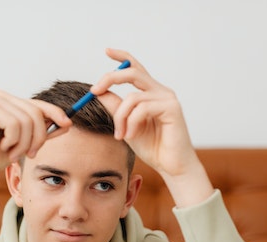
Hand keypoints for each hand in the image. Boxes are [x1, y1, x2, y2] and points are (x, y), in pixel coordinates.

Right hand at [0, 90, 70, 201]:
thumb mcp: (24, 144)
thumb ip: (42, 133)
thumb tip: (66, 123)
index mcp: (10, 103)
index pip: (39, 104)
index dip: (55, 113)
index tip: (67, 125)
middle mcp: (1, 97)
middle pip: (35, 113)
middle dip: (38, 137)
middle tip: (31, 154)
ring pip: (27, 120)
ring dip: (24, 143)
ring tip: (13, 153)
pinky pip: (14, 124)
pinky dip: (13, 140)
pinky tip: (3, 147)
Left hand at [92, 48, 213, 206]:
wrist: (171, 165)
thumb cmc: (152, 147)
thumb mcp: (126, 125)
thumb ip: (115, 108)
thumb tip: (99, 92)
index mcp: (150, 92)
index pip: (135, 68)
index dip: (122, 57)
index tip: (107, 51)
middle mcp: (160, 91)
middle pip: (131, 72)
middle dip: (109, 78)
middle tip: (94, 91)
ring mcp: (168, 98)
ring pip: (132, 97)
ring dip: (120, 117)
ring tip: (120, 135)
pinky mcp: (172, 108)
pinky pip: (142, 109)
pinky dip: (131, 124)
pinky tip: (132, 136)